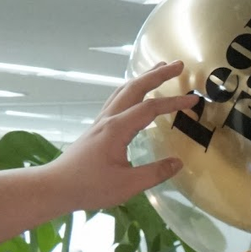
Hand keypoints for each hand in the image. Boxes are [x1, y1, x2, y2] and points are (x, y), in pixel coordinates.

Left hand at [46, 62, 196, 211]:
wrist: (57, 186)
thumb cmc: (90, 186)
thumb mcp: (127, 185)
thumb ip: (155, 173)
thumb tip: (178, 163)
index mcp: (117, 129)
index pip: (150, 109)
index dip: (173, 102)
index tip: (194, 99)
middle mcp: (109, 119)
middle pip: (135, 88)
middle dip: (157, 74)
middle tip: (178, 65)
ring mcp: (101, 121)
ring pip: (124, 91)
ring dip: (143, 78)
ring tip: (159, 69)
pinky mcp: (98, 128)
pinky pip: (117, 100)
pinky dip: (132, 90)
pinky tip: (136, 93)